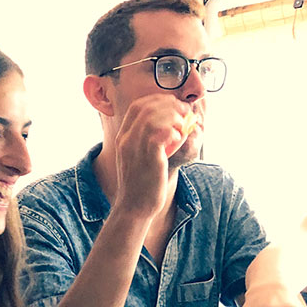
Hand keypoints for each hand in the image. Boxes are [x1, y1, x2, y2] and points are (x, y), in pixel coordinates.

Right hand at [113, 96, 195, 217]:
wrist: (134, 207)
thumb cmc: (140, 184)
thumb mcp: (136, 158)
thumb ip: (145, 141)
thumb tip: (167, 127)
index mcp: (122, 137)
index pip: (137, 106)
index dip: (157, 99)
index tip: (172, 103)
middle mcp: (126, 140)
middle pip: (147, 108)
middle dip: (169, 104)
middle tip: (184, 111)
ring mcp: (135, 148)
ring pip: (154, 118)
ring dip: (173, 116)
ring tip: (184, 123)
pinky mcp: (149, 158)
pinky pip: (161, 135)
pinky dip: (173, 131)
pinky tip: (179, 137)